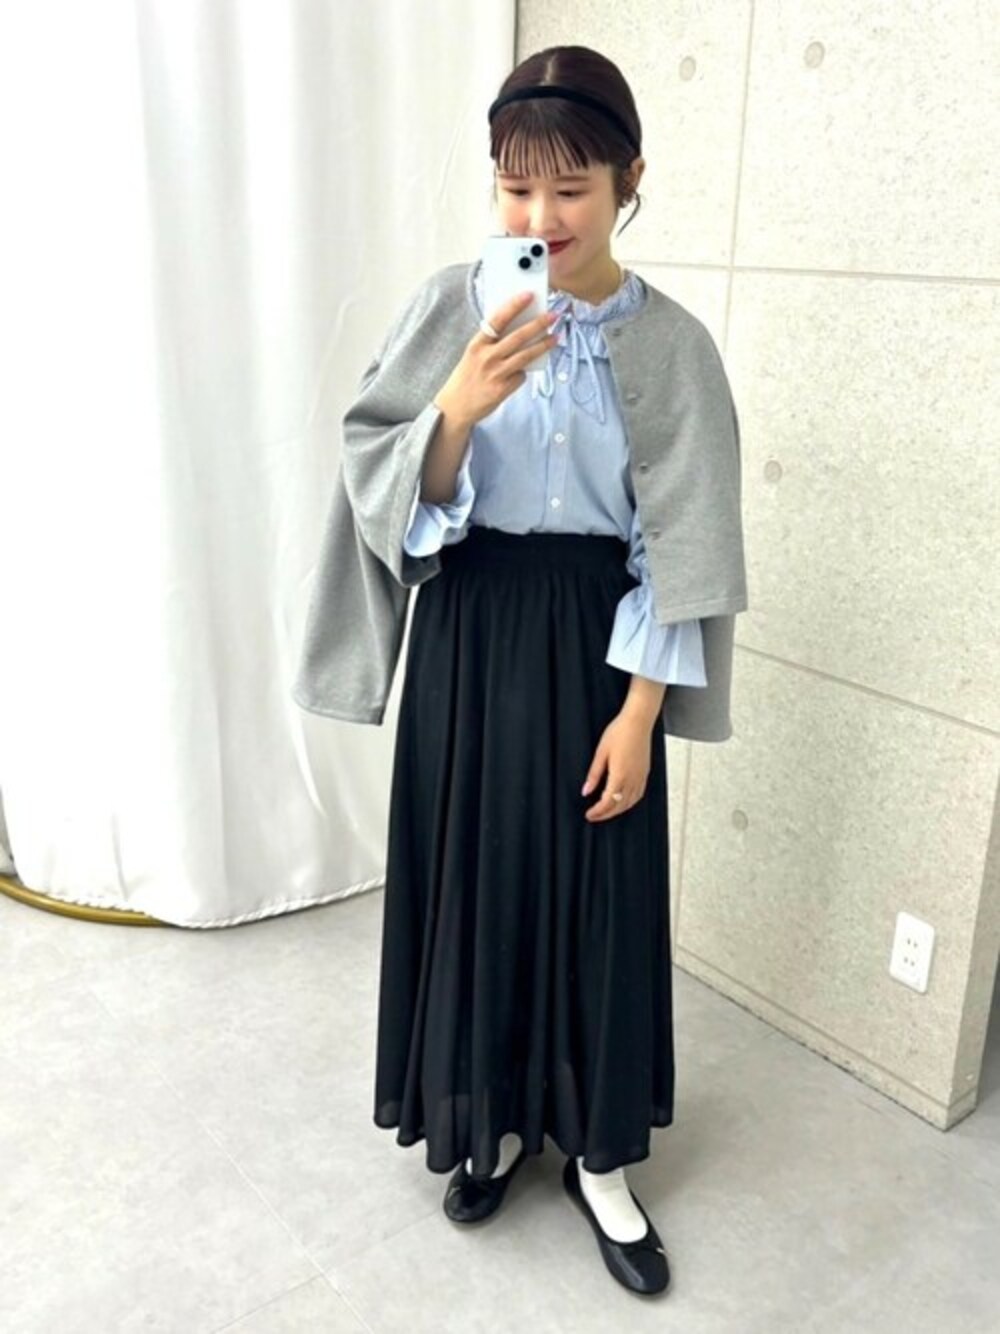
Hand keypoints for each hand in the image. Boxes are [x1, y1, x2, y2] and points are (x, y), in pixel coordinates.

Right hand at [434, 291, 559, 427]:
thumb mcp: (473, 355)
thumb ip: (491, 343)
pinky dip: (523, 372)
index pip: (498, 320)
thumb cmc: (466, 377)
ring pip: (526, 355)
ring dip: (543, 345)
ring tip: (555, 337)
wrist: (455, 406)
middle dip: (539, 324)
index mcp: (477, 344)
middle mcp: (487, 357)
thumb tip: (518, 329)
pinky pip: (521, 376)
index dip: (514, 306)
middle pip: (518, 336)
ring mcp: (496, 374)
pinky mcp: (503, 389)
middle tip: (553, 315)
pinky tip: (520, 373)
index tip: (529, 295)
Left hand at [581, 710, 652, 821]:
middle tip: (595, 816)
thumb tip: (586, 790)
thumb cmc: (620, 732)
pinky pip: (639, 794)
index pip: (608, 802)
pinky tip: (624, 801)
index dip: (598, 812)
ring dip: (618, 810)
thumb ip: (594, 774)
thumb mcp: (601, 753)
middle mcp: (632, 779)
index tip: (589, 814)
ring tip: (607, 811)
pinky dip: (630, 802)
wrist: (638, 721)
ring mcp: (640, 776)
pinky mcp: (645, 772)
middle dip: (606, 814)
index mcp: (620, 775)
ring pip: (630, 802)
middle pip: (619, 806)